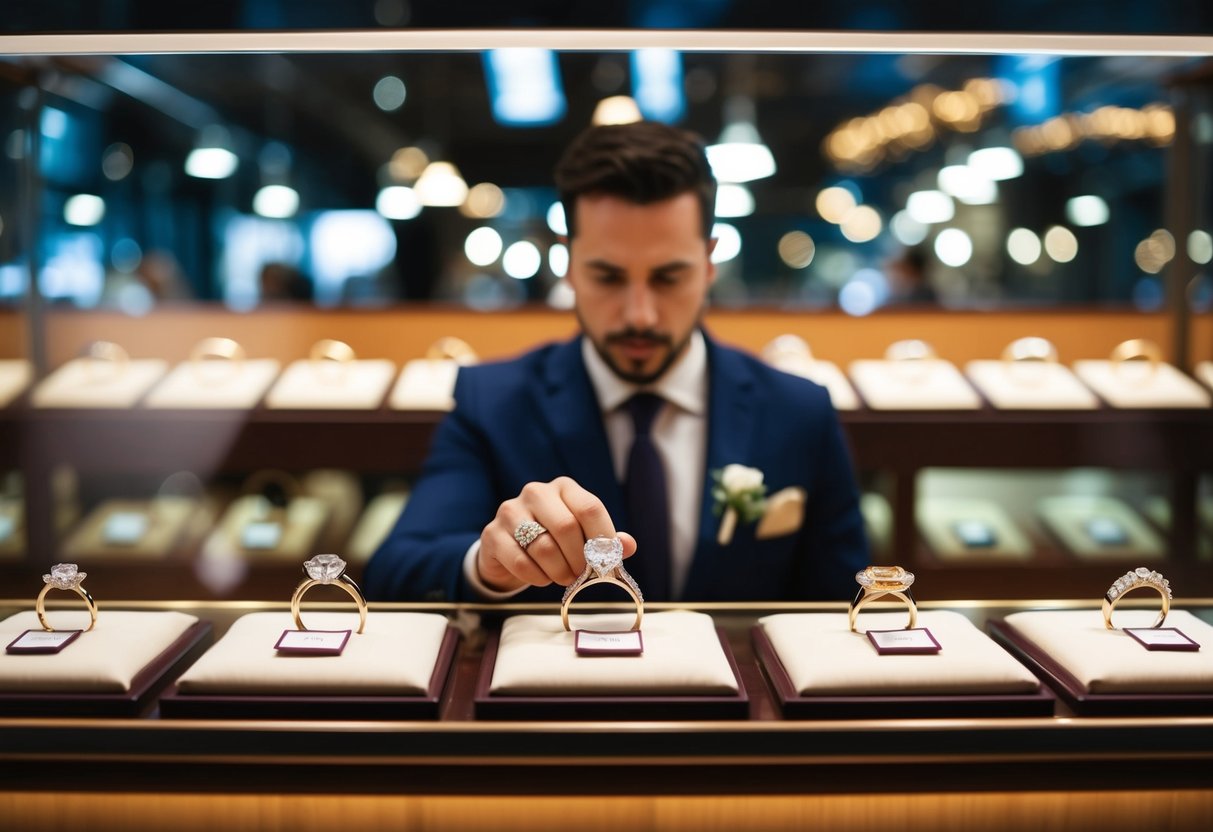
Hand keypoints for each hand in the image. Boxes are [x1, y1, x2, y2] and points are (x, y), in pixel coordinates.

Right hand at [477, 476, 636, 592]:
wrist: (508, 549)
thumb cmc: (553, 539)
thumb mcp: (581, 536)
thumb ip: (605, 540)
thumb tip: (628, 544)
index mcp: (563, 488)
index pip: (590, 508)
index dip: (603, 538)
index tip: (609, 562)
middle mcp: (536, 493)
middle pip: (567, 527)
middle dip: (580, 559)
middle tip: (583, 576)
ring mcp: (510, 511)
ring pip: (544, 547)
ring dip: (560, 571)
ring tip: (564, 578)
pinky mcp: (492, 535)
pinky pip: (521, 562)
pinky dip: (538, 578)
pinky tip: (542, 577)